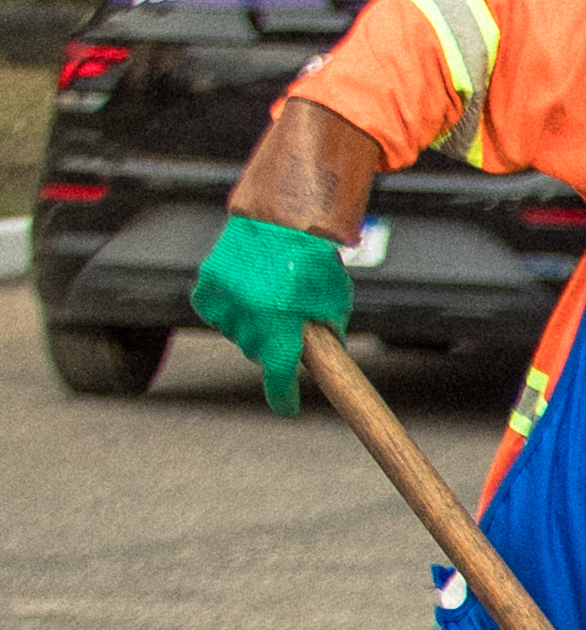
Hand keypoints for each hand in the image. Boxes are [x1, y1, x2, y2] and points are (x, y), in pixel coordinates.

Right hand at [194, 213, 354, 413]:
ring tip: (269, 296)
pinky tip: (243, 293)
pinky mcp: (207, 285)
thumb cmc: (315, 265)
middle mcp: (250, 322)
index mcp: (283, 331)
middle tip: (286, 320)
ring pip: (235, 332)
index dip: (283, 397)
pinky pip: (214, 309)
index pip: (279, 380)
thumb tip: (324, 361)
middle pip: (256, 353)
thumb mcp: (333, 306)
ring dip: (250, 324)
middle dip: (272, 344)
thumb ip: (326, 336)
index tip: (288, 407)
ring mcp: (225, 303)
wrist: (284, 221)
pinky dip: (227, 307)